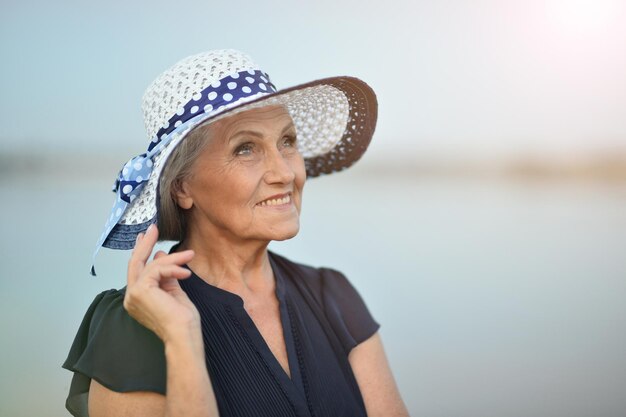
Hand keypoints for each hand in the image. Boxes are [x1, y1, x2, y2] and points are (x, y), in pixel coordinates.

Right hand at [124, 224, 199, 342]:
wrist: (183, 335)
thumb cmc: (182, 320)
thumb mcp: (174, 291)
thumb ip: (165, 275)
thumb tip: (158, 256)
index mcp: (137, 298)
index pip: (138, 270)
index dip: (141, 252)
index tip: (147, 238)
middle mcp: (130, 297)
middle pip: (135, 263)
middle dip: (145, 244)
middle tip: (153, 228)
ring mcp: (133, 294)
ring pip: (150, 265)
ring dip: (173, 258)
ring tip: (190, 255)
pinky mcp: (140, 290)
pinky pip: (157, 270)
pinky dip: (173, 268)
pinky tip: (185, 273)